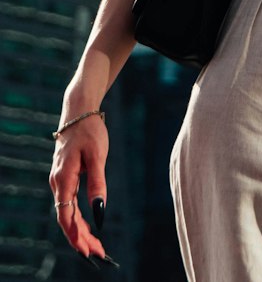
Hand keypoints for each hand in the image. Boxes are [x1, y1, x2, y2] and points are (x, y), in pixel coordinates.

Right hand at [50, 115, 112, 261]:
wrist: (78, 111)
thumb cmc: (90, 131)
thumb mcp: (98, 156)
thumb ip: (98, 183)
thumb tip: (100, 210)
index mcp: (63, 178)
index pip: (66, 216)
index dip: (76, 235)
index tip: (89, 251)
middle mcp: (58, 182)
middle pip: (66, 218)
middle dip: (81, 238)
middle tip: (98, 254)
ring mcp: (60, 180)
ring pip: (67, 212)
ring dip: (80, 230)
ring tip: (96, 246)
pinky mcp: (65, 177)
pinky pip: (69, 203)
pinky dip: (78, 217)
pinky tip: (88, 226)